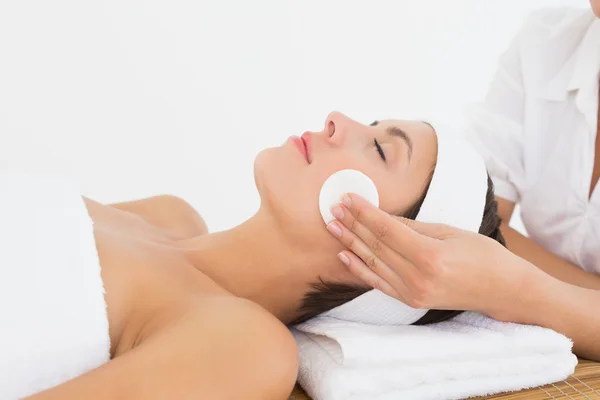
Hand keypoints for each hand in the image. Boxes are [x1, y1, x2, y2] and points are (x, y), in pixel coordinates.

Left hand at [326, 193, 545, 319]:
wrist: (503, 291)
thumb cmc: (484, 256)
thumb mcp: (451, 232)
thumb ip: (413, 227)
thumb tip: (383, 216)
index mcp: (431, 256)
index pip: (387, 230)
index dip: (365, 212)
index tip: (348, 197)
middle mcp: (418, 278)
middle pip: (376, 245)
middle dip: (352, 224)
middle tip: (333, 207)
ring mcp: (413, 293)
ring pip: (373, 263)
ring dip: (350, 242)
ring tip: (332, 226)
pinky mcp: (411, 301)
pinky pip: (378, 282)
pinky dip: (359, 269)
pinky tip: (344, 255)